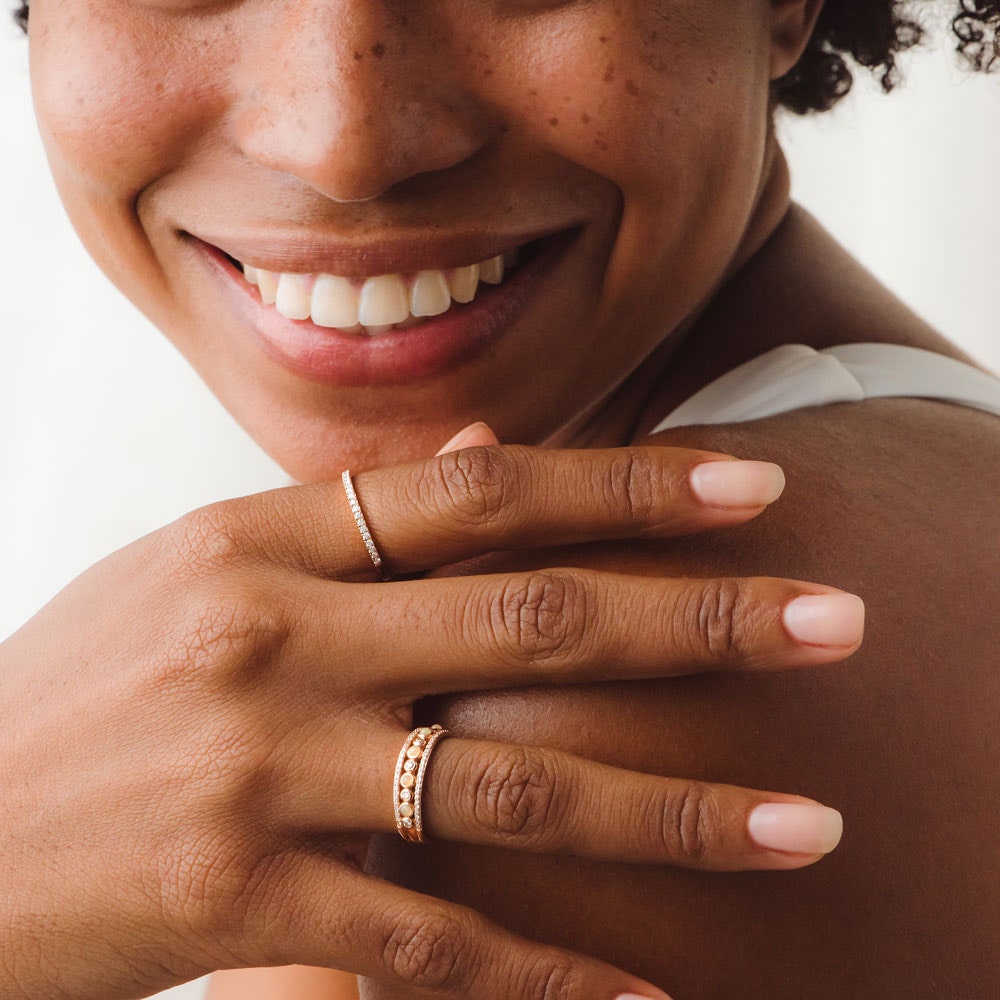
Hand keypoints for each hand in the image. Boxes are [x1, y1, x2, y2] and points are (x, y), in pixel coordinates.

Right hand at [0, 435, 861, 999]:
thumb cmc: (91, 682)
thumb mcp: (204, 565)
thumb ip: (351, 520)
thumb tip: (482, 458)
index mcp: (261, 540)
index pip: (484, 495)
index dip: (627, 487)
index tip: (754, 492)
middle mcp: (273, 640)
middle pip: (530, 621)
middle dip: (697, 620)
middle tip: (838, 622)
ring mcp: (259, 773)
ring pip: (511, 791)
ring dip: (675, 812)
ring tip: (810, 826)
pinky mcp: (240, 902)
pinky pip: (431, 946)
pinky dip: (551, 976)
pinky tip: (654, 998)